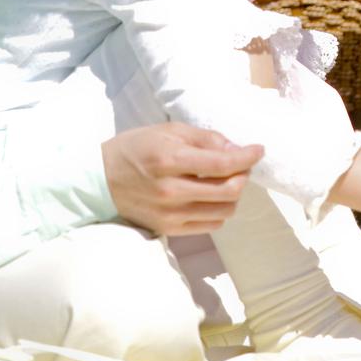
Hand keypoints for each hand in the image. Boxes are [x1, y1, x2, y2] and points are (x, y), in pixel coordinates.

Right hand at [102, 123, 262, 236]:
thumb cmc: (136, 148)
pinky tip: (212, 196)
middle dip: (243, 175)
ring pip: (224, 210)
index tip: (259, 150)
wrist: (101, 179)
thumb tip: (237, 149)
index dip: (247, 157)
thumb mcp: (169, 131)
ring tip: (226, 180)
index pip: (222, 163)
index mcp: (170, 161)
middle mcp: (171, 191)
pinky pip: (211, 225)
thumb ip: (206, 138)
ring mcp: (170, 214)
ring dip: (234, 194)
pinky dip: (220, 210)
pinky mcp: (169, 229)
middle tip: (241, 164)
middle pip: (229, 191)